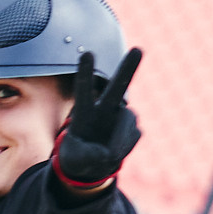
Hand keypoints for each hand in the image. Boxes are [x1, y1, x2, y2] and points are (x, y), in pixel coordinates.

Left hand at [53, 48, 141, 189]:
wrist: (92, 165)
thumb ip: (87, 156)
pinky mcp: (132, 128)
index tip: (87, 54)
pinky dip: (124, 148)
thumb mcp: (74, 160)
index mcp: (84, 112)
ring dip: (120, 137)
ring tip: (107, 154)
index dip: (85, 73)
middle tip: (138, 49)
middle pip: (117, 86)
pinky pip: (132, 136)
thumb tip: (109, 153)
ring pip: (128, 119)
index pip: (83, 90)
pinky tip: (113, 153)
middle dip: (128, 68)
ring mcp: (120, 117)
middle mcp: (104, 109)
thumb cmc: (77, 157)